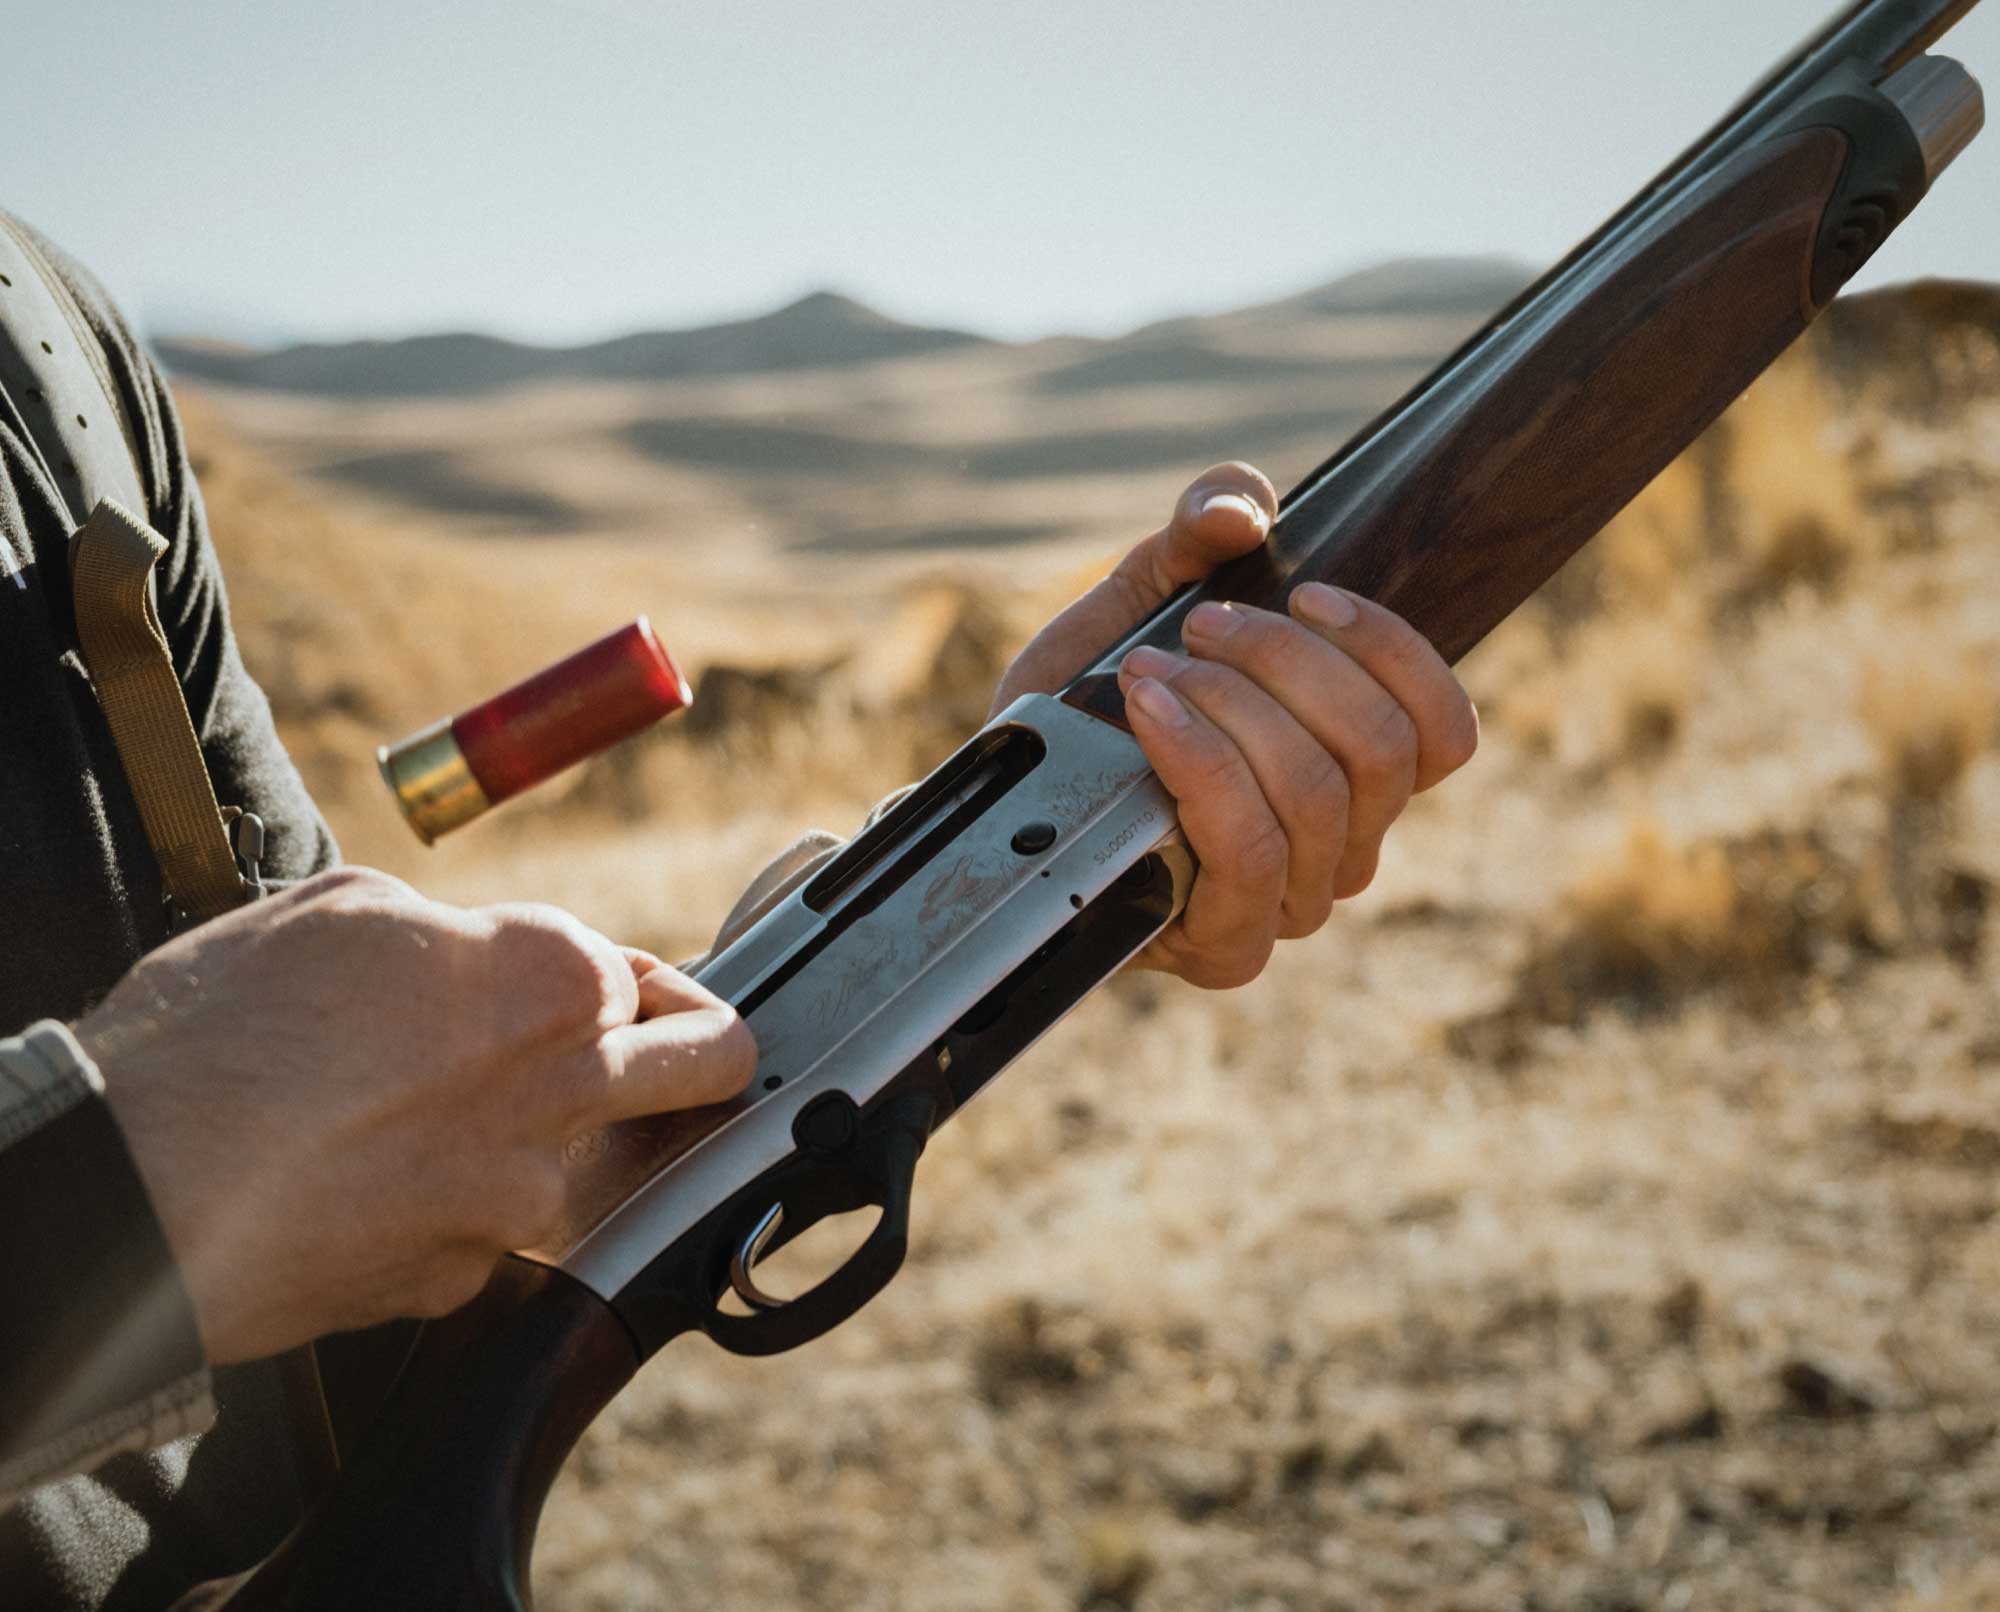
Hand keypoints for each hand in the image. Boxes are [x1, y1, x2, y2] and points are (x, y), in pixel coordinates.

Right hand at [77, 868, 754, 1362]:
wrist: (136, 1178)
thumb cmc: (225, 1027)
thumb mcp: (344, 912)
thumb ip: (452, 934)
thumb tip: (470, 956)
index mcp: (549, 976)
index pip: (644, 979)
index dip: (624, 983)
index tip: (608, 995)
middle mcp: (564, 1087)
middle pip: (709, 1068)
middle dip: (700, 1054)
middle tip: (661, 1058)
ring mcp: (521, 1195)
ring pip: (576, 1166)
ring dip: (529, 1148)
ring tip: (422, 1133)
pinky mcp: (465, 1280)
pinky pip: (482, 1242)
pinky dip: (441, 1219)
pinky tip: (364, 1194)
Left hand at [991, 462, 1477, 987]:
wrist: (1000, 801)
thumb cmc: (1085, 707)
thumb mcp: (1140, 598)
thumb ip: (1196, 533)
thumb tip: (1243, 511)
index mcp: (1354, 774)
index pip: (1444, 732)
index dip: (1391, 649)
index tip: (1306, 593)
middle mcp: (1342, 850)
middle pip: (1378, 748)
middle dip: (1284, 662)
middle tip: (1198, 624)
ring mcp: (1291, 906)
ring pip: (1316, 792)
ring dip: (1230, 705)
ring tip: (1150, 669)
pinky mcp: (1231, 946)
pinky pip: (1250, 848)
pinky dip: (1200, 761)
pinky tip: (1148, 712)